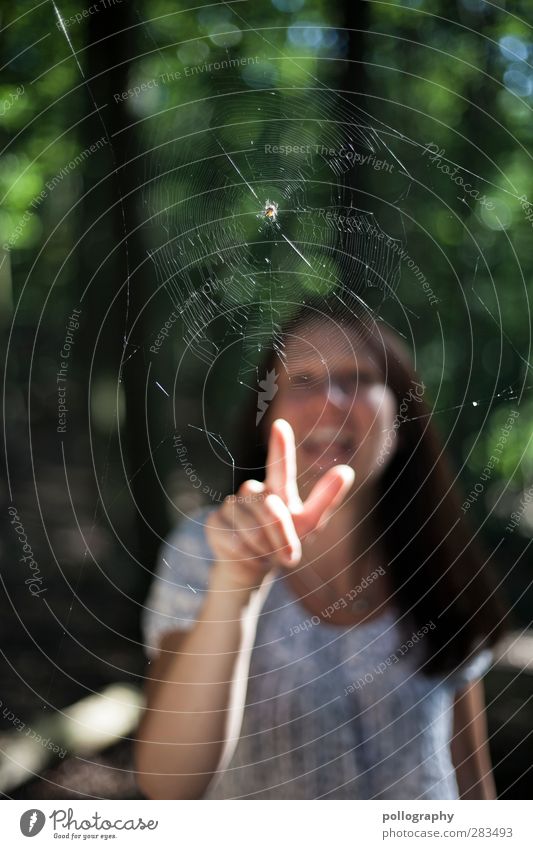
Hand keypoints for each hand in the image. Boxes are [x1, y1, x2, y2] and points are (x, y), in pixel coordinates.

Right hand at [205, 419, 354, 594]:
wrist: (249, 566)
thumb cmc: (282, 542)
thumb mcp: (307, 525)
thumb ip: (324, 500)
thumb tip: (347, 470)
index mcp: (278, 489)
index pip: (280, 465)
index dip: (281, 447)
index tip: (281, 426)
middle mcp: (253, 492)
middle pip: (268, 507)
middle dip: (280, 533)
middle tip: (289, 557)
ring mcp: (232, 505)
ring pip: (250, 526)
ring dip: (263, 546)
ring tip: (264, 552)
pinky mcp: (214, 522)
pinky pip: (234, 540)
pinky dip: (246, 554)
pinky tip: (244, 553)